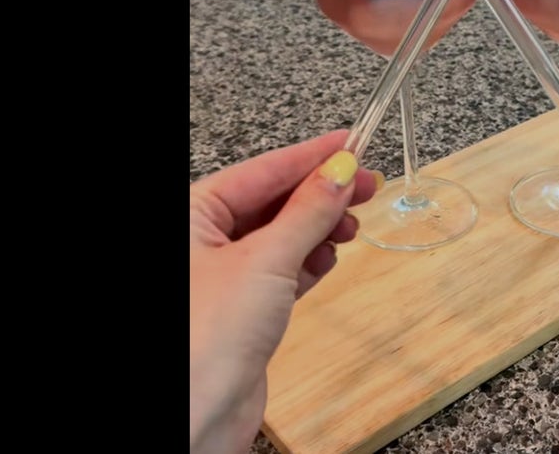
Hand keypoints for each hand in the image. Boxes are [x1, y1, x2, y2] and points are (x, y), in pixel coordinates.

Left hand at [189, 130, 380, 453]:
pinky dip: (307, 262)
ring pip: (279, 236)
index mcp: (192, 214)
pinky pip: (281, 271)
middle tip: (366, 184)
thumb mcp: (266, 259)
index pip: (261, 171)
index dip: (309, 156)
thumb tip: (339, 171)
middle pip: (271, 201)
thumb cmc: (207, 336)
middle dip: (319, 194)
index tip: (351, 143)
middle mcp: (201, 240)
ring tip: (349, 227)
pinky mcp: (241, 309)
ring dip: (316, 229)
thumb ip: (308, 212)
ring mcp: (221, 275)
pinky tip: (328, 259)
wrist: (198, 416)